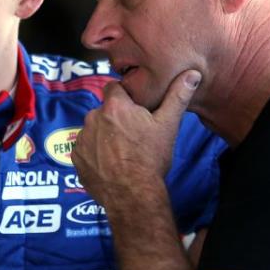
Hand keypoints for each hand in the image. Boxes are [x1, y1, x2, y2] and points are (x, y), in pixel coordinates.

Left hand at [73, 70, 201, 211]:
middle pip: (104, 111)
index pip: (113, 88)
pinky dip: (94, 154)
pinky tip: (109, 165)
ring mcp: (82, 139)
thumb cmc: (151, 158)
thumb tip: (192, 74)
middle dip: (115, 119)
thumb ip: (178, 96)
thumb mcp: (168, 125)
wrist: (133, 194)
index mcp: (114, 106)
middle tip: (131, 136)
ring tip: (121, 153)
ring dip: (103, 136)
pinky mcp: (76, 158)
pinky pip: (85, 150)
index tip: (134, 110)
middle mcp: (93, 118)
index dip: (124, 97)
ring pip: (94, 130)